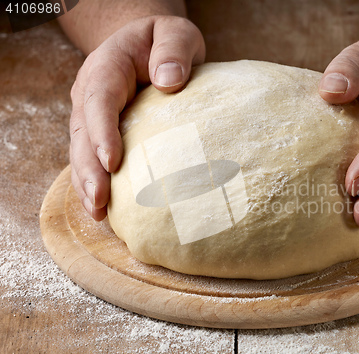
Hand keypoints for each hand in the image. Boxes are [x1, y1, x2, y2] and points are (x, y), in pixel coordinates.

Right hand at [69, 15, 204, 219]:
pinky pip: (92, 158)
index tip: (112, 161)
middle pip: (82, 133)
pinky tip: (104, 210)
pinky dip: (95, 184)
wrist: (148, 46)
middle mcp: (91, 93)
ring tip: (99, 214)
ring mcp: (92, 115)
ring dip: (87, 183)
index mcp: (107, 67)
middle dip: (89, 170)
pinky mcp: (101, 132)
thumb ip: (174, 49)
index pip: (99, 99)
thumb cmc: (164, 42)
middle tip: (100, 202)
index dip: (102, 131)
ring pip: (81, 151)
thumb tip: (168, 80)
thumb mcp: (175, 32)